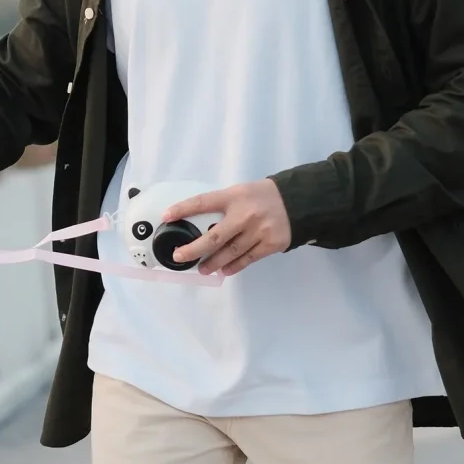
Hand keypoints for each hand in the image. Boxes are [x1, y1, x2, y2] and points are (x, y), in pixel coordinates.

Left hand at [165, 179, 291, 275]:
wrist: (297, 201)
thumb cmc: (263, 196)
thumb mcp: (241, 192)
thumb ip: (224, 205)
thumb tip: (201, 224)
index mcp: (234, 197)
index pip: (203, 202)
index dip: (183, 209)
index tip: (166, 216)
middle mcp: (244, 214)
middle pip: (214, 237)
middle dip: (193, 249)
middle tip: (179, 256)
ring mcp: (258, 231)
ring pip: (230, 252)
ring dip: (213, 263)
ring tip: (202, 269)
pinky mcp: (270, 244)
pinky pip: (247, 259)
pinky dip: (234, 267)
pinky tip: (224, 271)